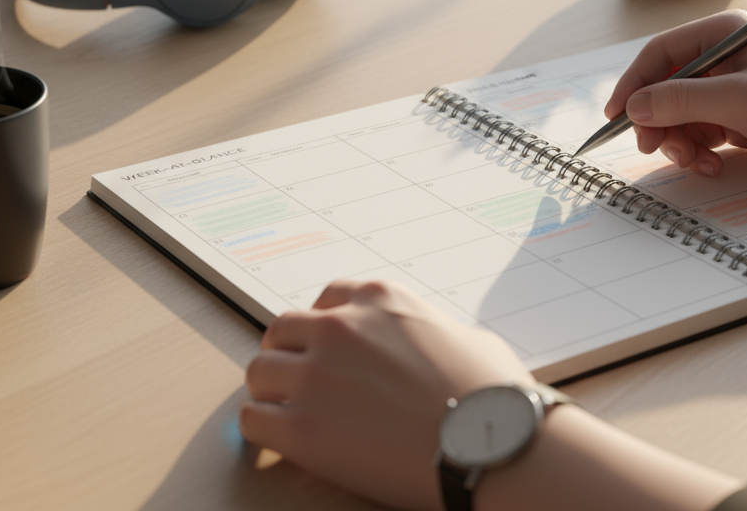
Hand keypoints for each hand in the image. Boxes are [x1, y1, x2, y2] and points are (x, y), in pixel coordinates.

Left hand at [240, 280, 533, 510]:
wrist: (493, 447)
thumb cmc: (493, 397)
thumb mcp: (467, 338)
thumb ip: (429, 332)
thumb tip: (433, 347)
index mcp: (379, 300)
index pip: (325, 301)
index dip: (322, 328)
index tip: (325, 348)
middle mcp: (340, 329)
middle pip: (282, 331)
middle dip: (288, 354)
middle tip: (298, 381)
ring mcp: (316, 377)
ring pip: (259, 371)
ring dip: (270, 390)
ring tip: (287, 412)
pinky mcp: (302, 428)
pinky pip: (253, 420)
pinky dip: (263, 430)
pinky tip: (282, 441)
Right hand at [603, 10, 746, 176]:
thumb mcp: (741, 99)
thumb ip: (683, 101)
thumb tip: (634, 107)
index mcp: (724, 34)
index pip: (661, 54)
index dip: (634, 83)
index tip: (616, 115)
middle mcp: (725, 59)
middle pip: (666, 90)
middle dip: (658, 122)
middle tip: (656, 149)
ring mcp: (733, 92)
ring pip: (681, 118)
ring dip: (680, 143)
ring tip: (697, 162)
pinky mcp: (743, 121)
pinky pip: (703, 136)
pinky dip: (701, 154)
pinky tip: (714, 166)